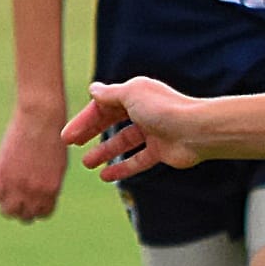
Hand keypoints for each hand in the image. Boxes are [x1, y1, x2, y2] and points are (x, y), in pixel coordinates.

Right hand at [0, 111, 67, 221]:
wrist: (40, 120)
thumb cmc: (52, 139)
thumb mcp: (58, 166)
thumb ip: (49, 185)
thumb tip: (40, 198)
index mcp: (52, 191)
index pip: (42, 214)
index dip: (36, 209)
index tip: (32, 200)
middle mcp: (35, 192)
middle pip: (24, 217)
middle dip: (21, 210)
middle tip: (17, 197)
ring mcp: (17, 184)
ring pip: (6, 210)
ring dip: (6, 204)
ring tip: (6, 192)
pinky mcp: (1, 173)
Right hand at [61, 78, 206, 179]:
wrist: (196, 131)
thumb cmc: (164, 109)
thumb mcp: (130, 94)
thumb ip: (110, 94)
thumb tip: (94, 89)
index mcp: (135, 93)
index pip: (104, 105)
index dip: (84, 120)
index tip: (68, 136)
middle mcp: (144, 111)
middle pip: (112, 122)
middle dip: (91, 133)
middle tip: (71, 145)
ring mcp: (154, 131)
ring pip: (124, 142)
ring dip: (104, 152)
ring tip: (87, 163)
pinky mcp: (162, 151)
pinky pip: (138, 160)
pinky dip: (123, 167)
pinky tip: (106, 176)